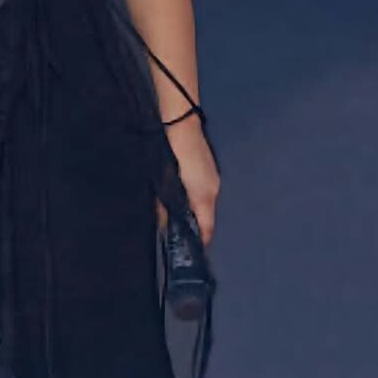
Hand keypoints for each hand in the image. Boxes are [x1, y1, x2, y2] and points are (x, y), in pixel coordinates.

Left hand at [158, 116, 219, 245]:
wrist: (180, 125)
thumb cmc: (172, 155)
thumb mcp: (165, 184)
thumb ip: (166, 207)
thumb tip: (165, 224)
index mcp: (204, 196)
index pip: (207, 228)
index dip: (201, 242)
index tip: (193, 253)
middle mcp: (213, 189)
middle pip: (207, 217)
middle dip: (197, 228)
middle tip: (182, 239)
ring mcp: (213, 178)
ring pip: (206, 204)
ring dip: (196, 214)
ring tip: (181, 222)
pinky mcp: (209, 169)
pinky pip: (205, 192)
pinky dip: (196, 200)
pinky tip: (183, 200)